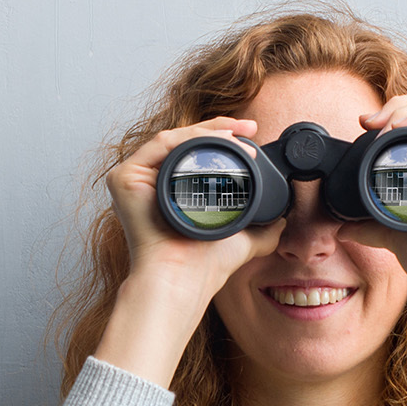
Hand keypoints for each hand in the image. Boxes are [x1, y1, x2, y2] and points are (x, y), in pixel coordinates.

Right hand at [94, 118, 282, 386]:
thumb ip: (263, 229)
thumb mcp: (243, 240)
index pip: (196, 153)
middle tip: (249, 127)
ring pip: (174, 139)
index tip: (252, 134)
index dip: (224, 138)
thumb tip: (283, 218)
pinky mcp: (123, 178)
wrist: (184, 277)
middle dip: (220, 128)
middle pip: (184, 141)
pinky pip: (159, 145)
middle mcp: (149, 182)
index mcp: (170, 190)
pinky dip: (188, 138)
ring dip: (208, 131)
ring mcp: (134, 179)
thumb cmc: (205, 265)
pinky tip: (214, 140)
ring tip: (237, 135)